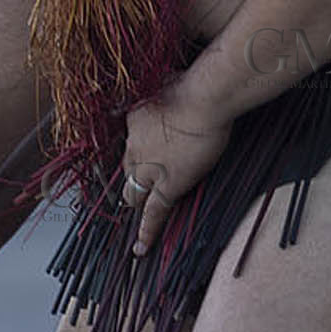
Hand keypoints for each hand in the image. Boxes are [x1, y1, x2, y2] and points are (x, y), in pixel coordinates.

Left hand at [122, 86, 233, 255]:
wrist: (203, 98)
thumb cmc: (192, 84)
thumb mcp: (168, 81)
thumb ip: (166, 90)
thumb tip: (171, 85)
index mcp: (133, 120)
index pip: (131, 142)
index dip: (137, 150)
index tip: (145, 151)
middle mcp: (133, 146)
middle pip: (127, 169)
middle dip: (132, 177)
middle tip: (141, 185)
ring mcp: (147, 169)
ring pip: (134, 192)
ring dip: (137, 199)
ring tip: (140, 214)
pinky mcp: (166, 186)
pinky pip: (152, 214)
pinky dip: (145, 233)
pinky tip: (140, 249)